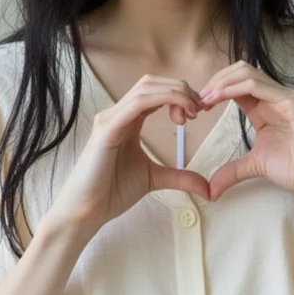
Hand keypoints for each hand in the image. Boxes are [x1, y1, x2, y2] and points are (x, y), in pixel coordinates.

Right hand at [45, 74, 209, 234]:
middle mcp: (117, 114)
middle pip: (152, 83)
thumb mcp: (154, 179)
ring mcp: (110, 119)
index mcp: (128, 121)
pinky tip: (179, 115)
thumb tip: (207, 188)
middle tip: (200, 109)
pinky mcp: (107, 129)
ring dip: (175, 93)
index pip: (155, 92)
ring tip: (193, 111)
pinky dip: (162, 101)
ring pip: (145, 88)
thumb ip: (179, 177)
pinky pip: (137, 104)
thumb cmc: (111, 192)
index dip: (180, 95)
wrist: (85, 211)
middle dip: (181, 89)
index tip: (199, 112)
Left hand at [199, 61, 293, 203]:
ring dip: (221, 83)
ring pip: (247, 73)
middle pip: (240, 71)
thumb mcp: (255, 167)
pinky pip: (259, 87)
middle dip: (215, 81)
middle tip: (198, 100)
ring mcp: (286, 97)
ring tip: (204, 99)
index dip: (214, 90)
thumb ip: (232, 172)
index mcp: (265, 107)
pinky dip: (235, 88)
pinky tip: (219, 99)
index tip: (197, 106)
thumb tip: (210, 189)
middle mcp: (276, 96)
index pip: (236, 84)